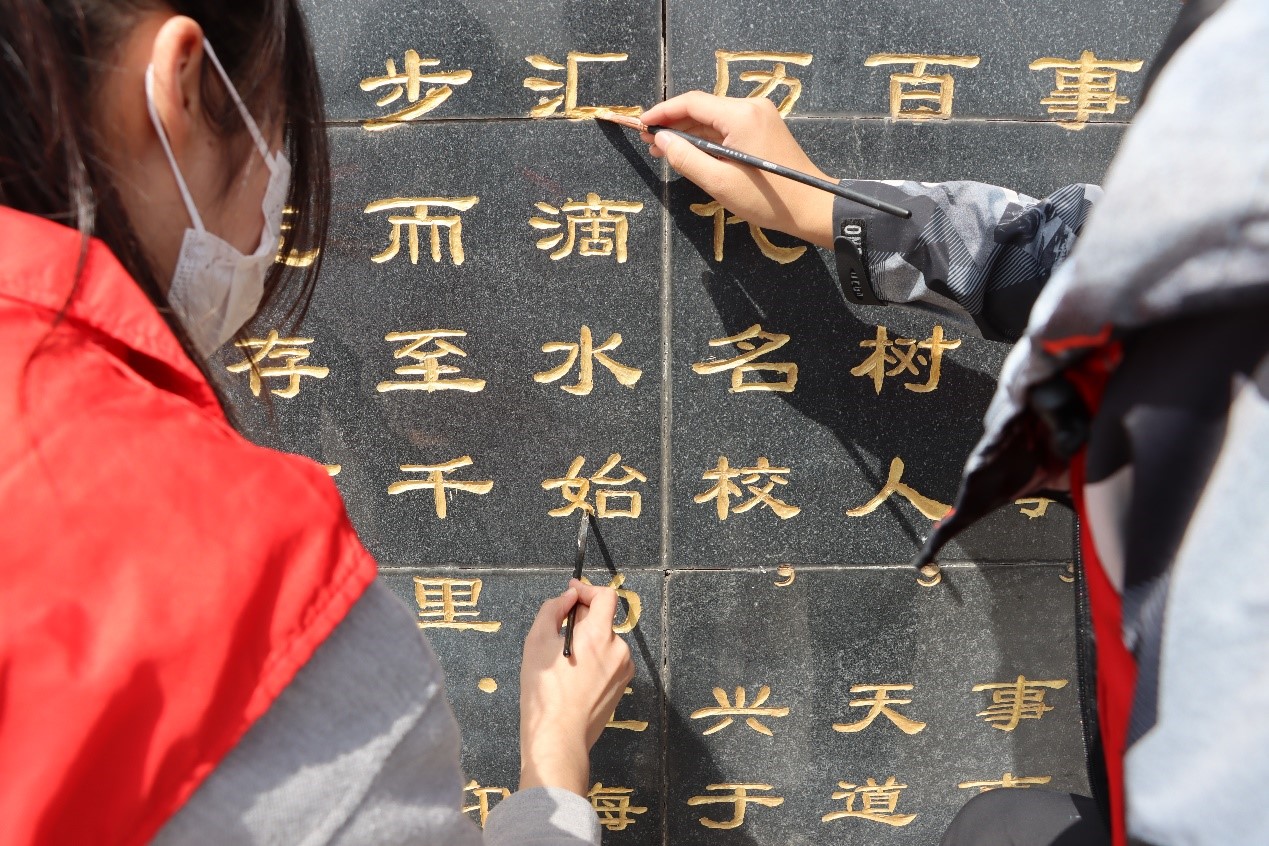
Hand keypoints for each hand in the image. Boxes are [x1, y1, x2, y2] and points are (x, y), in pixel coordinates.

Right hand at [518, 579, 634, 795]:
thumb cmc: (544, 692)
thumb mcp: (537, 643)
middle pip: (603, 620)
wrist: (559, 738)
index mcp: (600, 635)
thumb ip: (553, 610)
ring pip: (604, 642)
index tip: (571, 593)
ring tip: (562, 662)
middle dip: (581, 619)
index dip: (587, 590)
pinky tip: (573, 677)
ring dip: (587, 642)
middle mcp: (619, 649)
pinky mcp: (621, 686)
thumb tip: (568, 597)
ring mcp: (623, 670)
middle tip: (557, 631)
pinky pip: (608, 661)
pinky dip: (593, 660)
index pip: (606, 596)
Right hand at [641, 91, 837, 248]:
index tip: (641, 125)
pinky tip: (692, 152)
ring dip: (689, 133)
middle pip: (702, 108)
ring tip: (664, 150)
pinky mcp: (764, 129)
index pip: (691, 102)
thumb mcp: (719, 182)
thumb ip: (686, 158)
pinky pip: (727, 128)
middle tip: (649, 143)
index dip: (662, 112)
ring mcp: (760, 116)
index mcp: (740, 115)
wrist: (811, 207)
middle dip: (673, 124)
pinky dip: (707, 139)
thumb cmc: (766, 199)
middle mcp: (751, 107)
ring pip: (714, 119)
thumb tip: (662, 140)